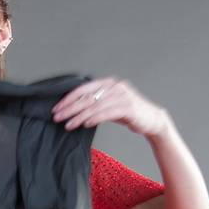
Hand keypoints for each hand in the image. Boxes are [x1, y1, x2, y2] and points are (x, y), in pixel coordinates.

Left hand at [51, 76, 167, 135]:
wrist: (152, 119)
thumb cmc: (128, 113)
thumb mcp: (110, 104)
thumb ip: (95, 103)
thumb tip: (73, 109)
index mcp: (108, 83)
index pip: (83, 89)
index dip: (68, 99)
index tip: (57, 108)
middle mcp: (114, 86)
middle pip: (87, 98)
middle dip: (70, 108)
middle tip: (57, 117)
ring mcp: (122, 96)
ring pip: (95, 106)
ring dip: (79, 116)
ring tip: (68, 125)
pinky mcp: (128, 107)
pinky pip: (106, 113)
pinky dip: (94, 119)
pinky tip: (84, 124)